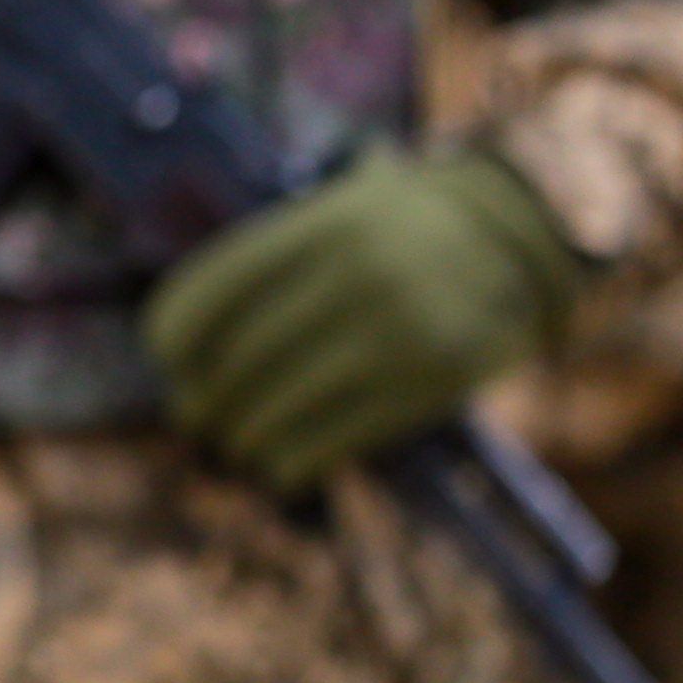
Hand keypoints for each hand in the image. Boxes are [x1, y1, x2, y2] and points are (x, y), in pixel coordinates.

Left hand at [139, 145, 582, 491]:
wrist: (515, 237)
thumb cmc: (396, 233)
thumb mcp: (333, 216)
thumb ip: (267, 266)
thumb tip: (179, 356)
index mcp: (318, 225)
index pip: (213, 290)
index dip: (173, 336)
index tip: (167, 361)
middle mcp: (356, 271)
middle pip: (242, 358)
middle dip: (207, 399)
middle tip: (197, 416)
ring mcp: (399, 326)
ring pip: (283, 406)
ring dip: (245, 438)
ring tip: (237, 444)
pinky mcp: (436, 377)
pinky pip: (337, 437)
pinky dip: (293, 461)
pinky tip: (279, 467)